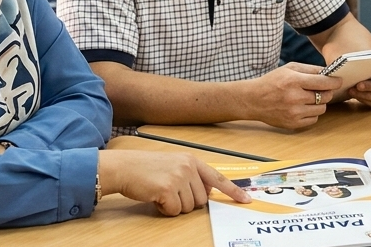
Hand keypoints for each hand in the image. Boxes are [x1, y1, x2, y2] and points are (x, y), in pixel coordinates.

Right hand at [97, 150, 250, 215]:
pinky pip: (174, 211)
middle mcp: (188, 167)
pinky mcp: (168, 189)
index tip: (246, 200)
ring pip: (188, 207)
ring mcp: (179, 177)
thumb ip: (191, 176)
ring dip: (174, 206)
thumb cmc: (145, 169)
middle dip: (186, 202)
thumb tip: (206, 194)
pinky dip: (164, 209)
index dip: (233, 191)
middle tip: (169, 192)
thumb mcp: (173, 165)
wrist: (124, 168)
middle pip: (201, 200)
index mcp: (191, 160)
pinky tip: (155, 197)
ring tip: (160, 192)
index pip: (218, 178)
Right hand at [241, 63, 341, 128]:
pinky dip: (312, 113)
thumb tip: (329, 73)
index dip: (334, 82)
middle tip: (322, 89)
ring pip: (321, 109)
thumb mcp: (289, 68)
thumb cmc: (272, 81)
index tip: (338, 81)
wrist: (253, 100)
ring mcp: (294, 112)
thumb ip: (310, 69)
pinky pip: (313, 119)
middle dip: (327, 92)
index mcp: (294, 81)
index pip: (323, 82)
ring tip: (310, 98)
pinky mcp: (293, 123)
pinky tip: (304, 107)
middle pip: (325, 96)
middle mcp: (294, 97)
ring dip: (320, 103)